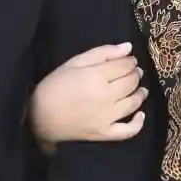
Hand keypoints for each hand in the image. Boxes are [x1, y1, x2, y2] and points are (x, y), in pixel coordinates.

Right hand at [28, 42, 144, 150]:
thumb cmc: (54, 86)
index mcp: (96, 76)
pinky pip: (128, 130)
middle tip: (134, 72)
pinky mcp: (104, 133)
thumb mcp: (74, 62)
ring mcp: (106, 117)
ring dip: (140, 93)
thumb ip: (102, 52)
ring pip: (133, 103)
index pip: (124, 65)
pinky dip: (138, 123)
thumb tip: (128, 47)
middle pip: (130, 82)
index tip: (130, 60)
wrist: (39, 118)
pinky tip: (140, 114)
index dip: (130, 61)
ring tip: (140, 88)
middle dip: (135, 74)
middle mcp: (105, 96)